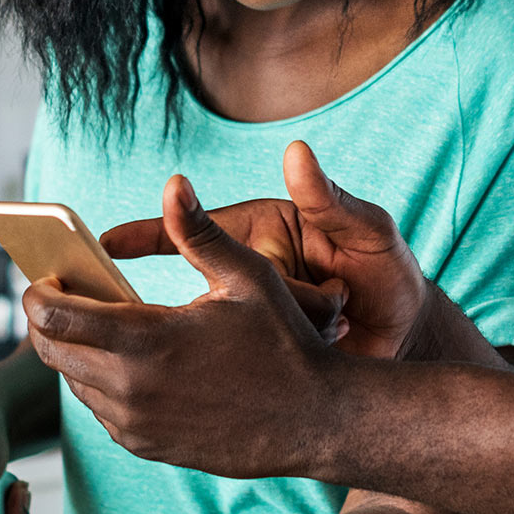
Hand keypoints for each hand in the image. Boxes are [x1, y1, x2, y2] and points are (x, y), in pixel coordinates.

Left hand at [26, 174, 339, 478]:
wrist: (317, 421)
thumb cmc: (286, 342)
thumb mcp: (247, 276)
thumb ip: (199, 231)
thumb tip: (174, 183)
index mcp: (147, 340)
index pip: (52, 318)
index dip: (37, 294)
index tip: (46, 277)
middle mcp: (131, 388)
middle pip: (50, 352)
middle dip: (46, 321)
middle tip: (61, 296)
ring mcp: (137, 424)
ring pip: (75, 382)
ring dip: (75, 352)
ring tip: (98, 324)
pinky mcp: (147, 446)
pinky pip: (101, 411)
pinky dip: (102, 383)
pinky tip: (128, 362)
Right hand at [100, 140, 427, 358]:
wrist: (409, 340)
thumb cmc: (389, 274)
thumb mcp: (369, 232)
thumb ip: (332, 199)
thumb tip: (297, 153)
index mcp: (258, 233)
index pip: (191, 231)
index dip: (147, 235)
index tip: (104, 243)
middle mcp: (243, 274)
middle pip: (222, 285)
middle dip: (285, 292)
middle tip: (337, 295)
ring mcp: (247, 318)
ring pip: (235, 326)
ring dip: (296, 324)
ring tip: (344, 316)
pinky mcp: (257, 358)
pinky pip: (244, 359)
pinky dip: (281, 357)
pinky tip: (325, 344)